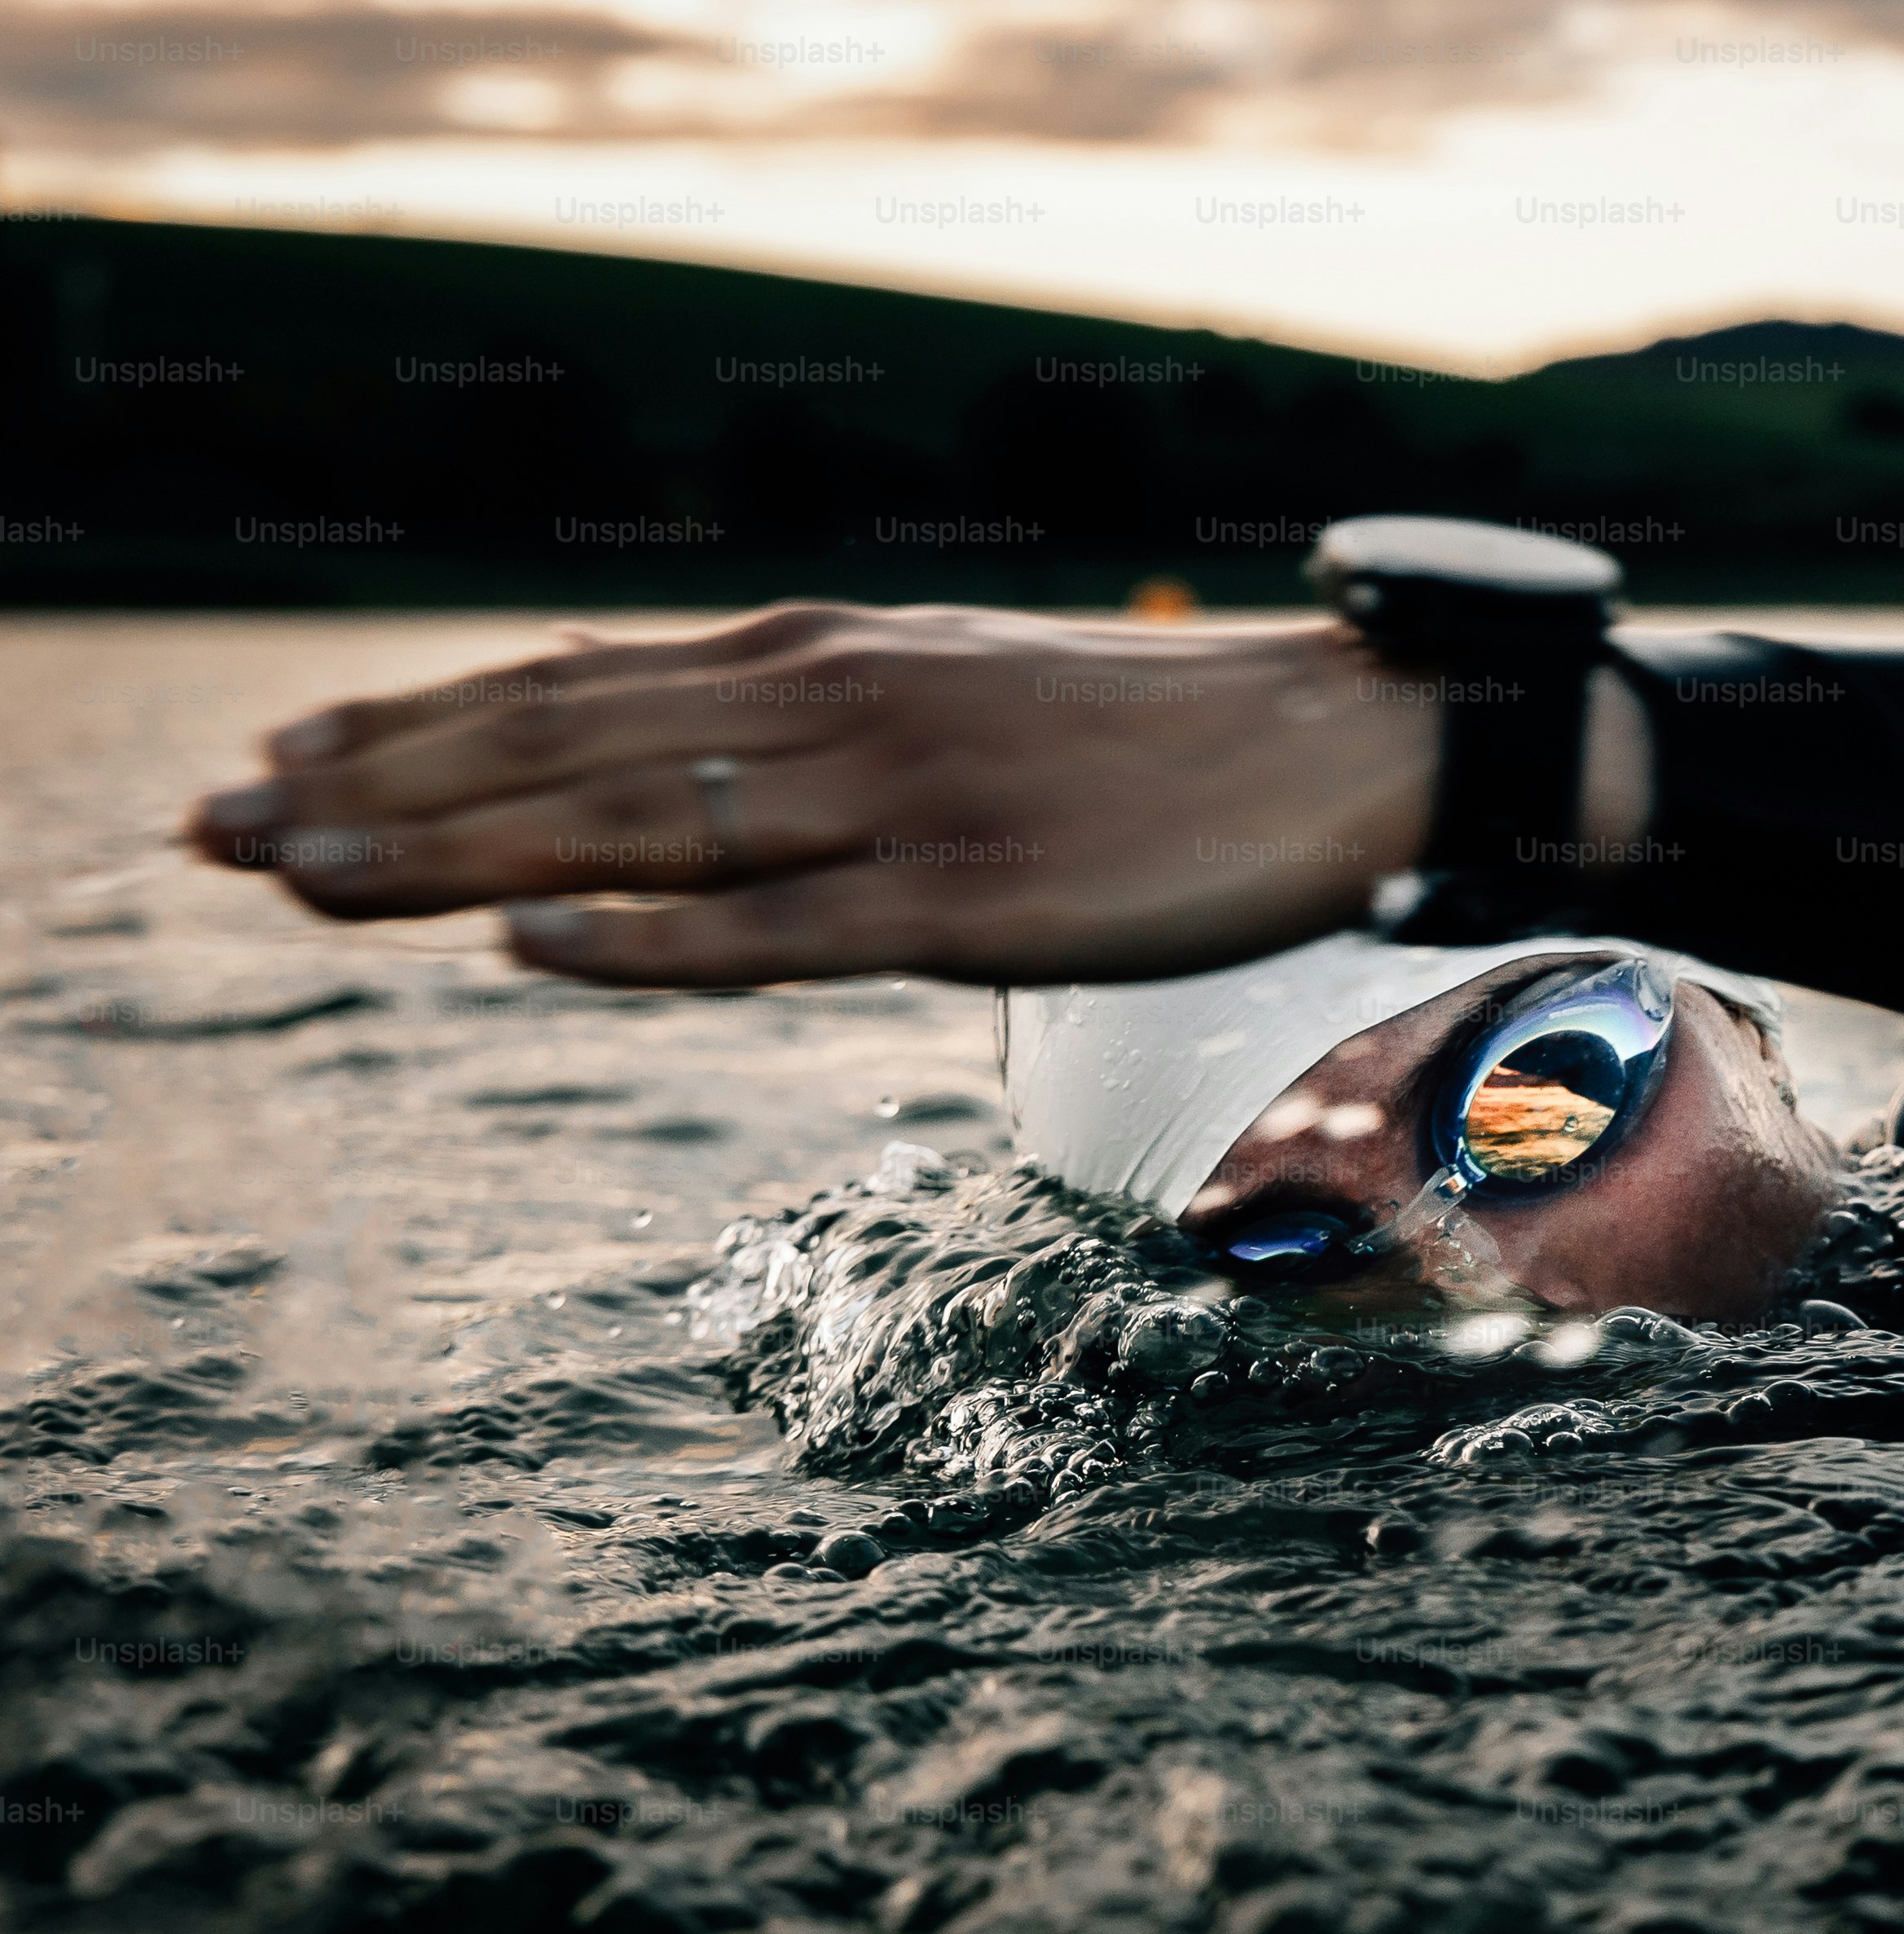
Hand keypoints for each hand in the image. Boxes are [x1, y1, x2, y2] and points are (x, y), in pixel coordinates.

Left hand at [184, 604, 1438, 987]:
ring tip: (299, 879)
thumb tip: (692, 756)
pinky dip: (643, 937)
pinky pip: (777, 929)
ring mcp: (897, 804)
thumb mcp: (956, 695)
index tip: (277, 759)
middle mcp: (833, 709)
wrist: (1333, 742)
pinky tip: (528, 948)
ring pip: (632, 830)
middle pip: (562, 752)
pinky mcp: (970, 903)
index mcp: (828, 658)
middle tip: (214, 831)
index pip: (576, 687)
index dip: (413, 724)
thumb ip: (822, 721)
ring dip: (452, 857)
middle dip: (376, 793)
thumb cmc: (1150, 740)